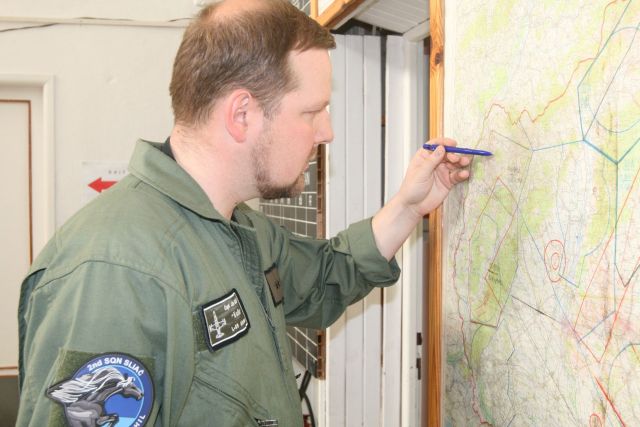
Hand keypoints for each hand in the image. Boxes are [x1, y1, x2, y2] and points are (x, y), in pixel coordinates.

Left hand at [371, 137, 469, 259]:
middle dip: (454, 154)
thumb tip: (442, 148)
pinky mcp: (447, 182)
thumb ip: (432, 161)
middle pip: (447, 154)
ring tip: (465, 163)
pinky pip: (457, 176)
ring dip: (461, 162)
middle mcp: (434, 163)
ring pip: (454, 164)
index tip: (452, 144)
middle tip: (457, 159)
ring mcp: (442, 172)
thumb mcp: (421, 173)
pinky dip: (462, 174)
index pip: (435, 145)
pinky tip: (465, 174)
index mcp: (424, 157)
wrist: (413, 206)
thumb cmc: (411, 189)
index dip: (444, 142)